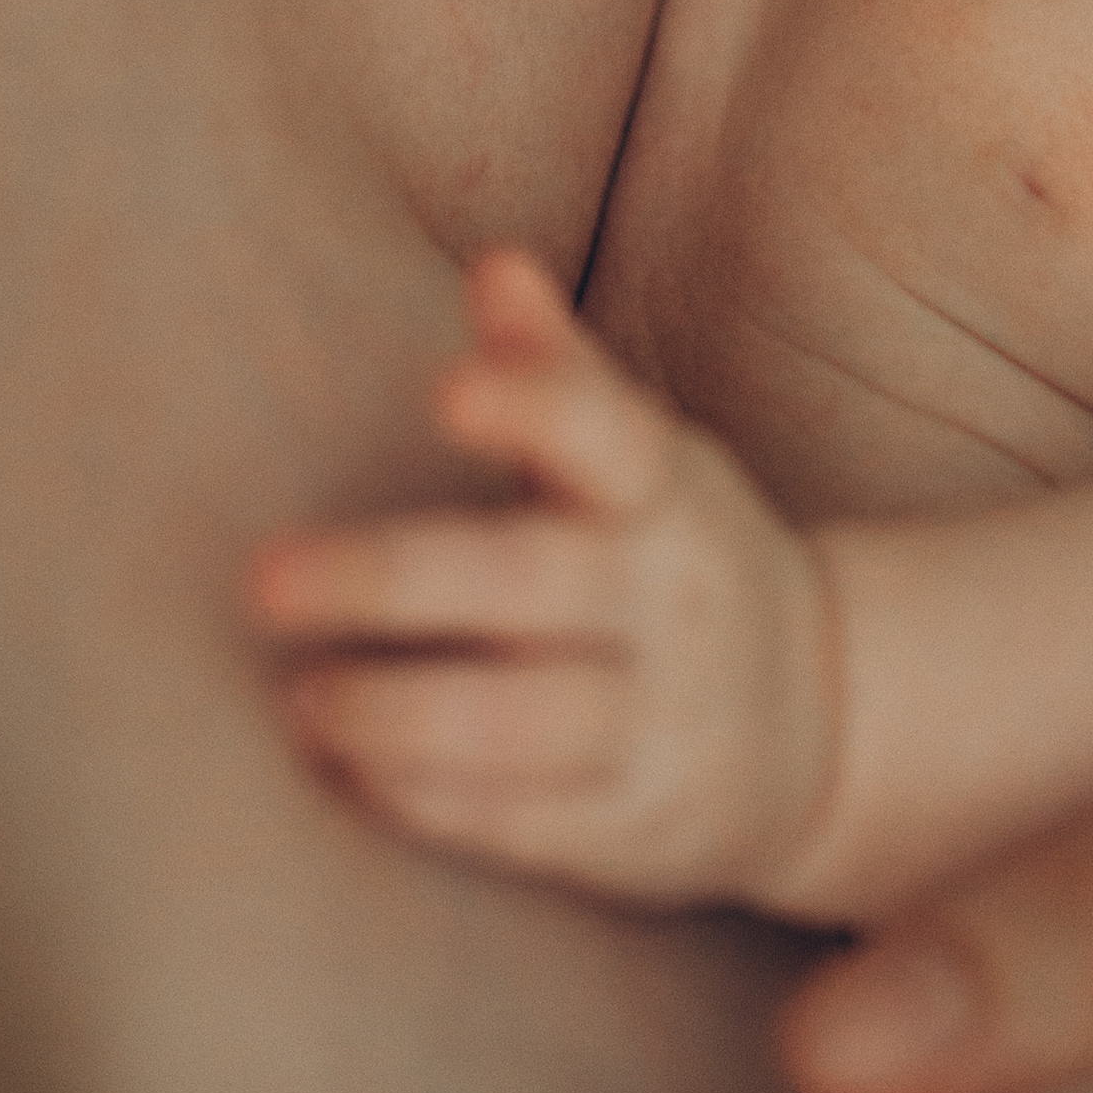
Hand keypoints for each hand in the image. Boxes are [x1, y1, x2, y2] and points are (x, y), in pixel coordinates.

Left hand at [249, 247, 840, 909]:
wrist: (828, 718)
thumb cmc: (676, 553)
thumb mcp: (643, 454)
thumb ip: (557, 371)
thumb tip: (495, 265)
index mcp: (666, 490)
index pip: (607, 436)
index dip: (532, 407)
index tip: (445, 388)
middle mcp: (670, 598)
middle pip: (530, 582)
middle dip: (393, 581)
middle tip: (264, 578)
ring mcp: (661, 719)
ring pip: (521, 722)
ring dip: (396, 712)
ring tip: (301, 699)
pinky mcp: (637, 828)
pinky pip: (523, 823)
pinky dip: (428, 800)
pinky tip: (349, 773)